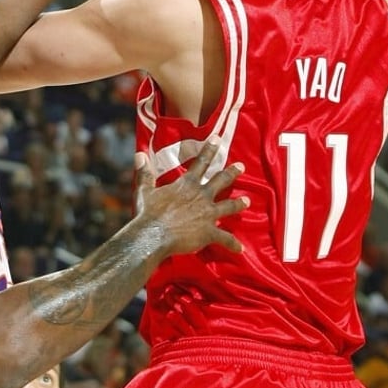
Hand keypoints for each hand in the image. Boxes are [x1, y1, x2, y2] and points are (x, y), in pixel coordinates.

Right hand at [133, 135, 246, 256]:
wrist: (153, 235)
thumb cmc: (148, 212)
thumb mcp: (144, 190)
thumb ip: (145, 173)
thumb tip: (139, 154)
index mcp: (187, 184)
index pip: (201, 162)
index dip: (209, 149)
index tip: (217, 139)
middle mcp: (201, 196)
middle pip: (220, 181)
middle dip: (231, 173)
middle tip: (241, 167)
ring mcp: (207, 214)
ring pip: (228, 206)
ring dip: (238, 204)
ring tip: (247, 202)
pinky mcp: (209, 232)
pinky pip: (225, 238)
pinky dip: (233, 244)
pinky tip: (240, 249)